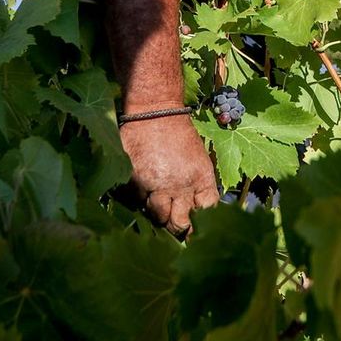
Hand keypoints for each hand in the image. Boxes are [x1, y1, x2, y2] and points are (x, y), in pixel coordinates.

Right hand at [120, 114, 219, 235]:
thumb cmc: (181, 136)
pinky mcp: (135, 181)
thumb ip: (200, 187)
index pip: (205, 212)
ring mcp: (155, 185)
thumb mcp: (200, 160)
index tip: (195, 227)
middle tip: (173, 224)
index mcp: (200, 179)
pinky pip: (137, 201)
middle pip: (178, 223)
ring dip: (157, 213)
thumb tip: (198, 212)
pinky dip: (141, 197)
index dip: (200, 223)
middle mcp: (179, 186)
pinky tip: (144, 185)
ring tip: (158, 201)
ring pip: (156, 215)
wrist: (156, 112)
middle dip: (177, 227)